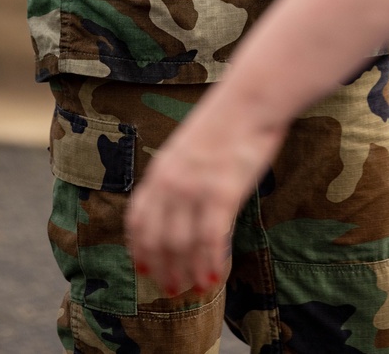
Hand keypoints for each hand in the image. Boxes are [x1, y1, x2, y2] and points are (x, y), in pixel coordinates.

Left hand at [126, 98, 284, 297]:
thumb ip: (180, 173)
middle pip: (158, 240)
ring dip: (187, 273)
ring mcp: (195, 188)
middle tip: (173, 290)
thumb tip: (180, 204)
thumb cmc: (227, 120)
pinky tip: (215, 278)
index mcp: (160, 169)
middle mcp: (170, 182)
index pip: (137, 219)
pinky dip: (211, 264)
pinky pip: (211, 241)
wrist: (251, 99)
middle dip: (163, 269)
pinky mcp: (222, 193)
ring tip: (194, 290)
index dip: (139, 249)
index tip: (144, 270)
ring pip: (182, 246)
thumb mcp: (189, 145)